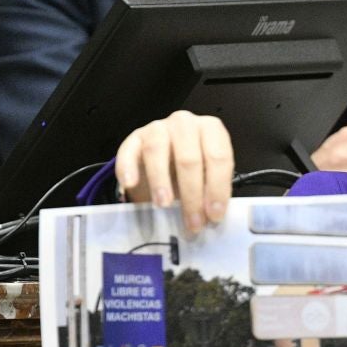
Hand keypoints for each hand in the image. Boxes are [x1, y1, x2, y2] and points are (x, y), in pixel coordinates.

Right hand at [114, 110, 234, 232]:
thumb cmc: (192, 170)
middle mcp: (185, 124)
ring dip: (160, 180)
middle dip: (192, 193)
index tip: (214, 215)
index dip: (218, 188)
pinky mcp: (135, 138)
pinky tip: (130, 184)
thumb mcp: (208, 177)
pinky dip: (128, 168)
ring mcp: (158, 128)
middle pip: (189, 157)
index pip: (218, 157)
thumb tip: (212, 216)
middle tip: (193, 222)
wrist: (166, 161)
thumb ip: (211, 191)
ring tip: (164, 205)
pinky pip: (128, 150)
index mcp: (211, 130)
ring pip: (157, 150)